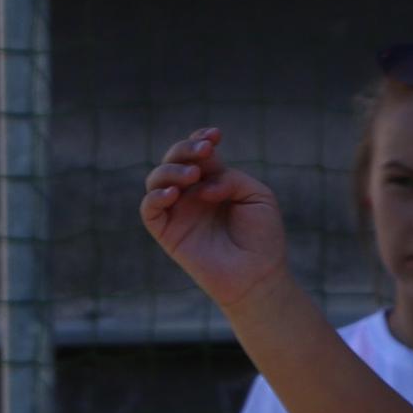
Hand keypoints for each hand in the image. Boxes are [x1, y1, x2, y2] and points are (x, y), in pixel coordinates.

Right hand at [139, 129, 291, 307]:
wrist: (258, 276)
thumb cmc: (263, 238)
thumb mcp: (257, 196)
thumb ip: (230, 177)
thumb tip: (202, 183)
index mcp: (213, 182)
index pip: (197, 152)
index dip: (200, 138)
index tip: (215, 136)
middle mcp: (192, 194)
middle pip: (174, 159)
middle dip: (186, 148)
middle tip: (206, 150)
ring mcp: (178, 212)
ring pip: (157, 178)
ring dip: (172, 169)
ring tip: (194, 176)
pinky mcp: (167, 233)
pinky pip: (149, 208)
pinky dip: (156, 195)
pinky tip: (174, 193)